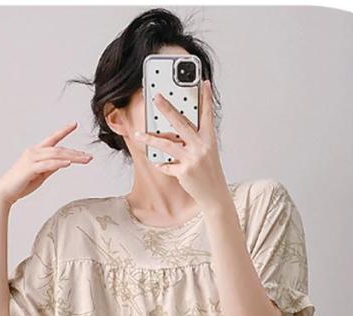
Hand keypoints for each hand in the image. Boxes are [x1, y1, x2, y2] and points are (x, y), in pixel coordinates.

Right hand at [0, 123, 92, 205]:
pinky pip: (47, 164)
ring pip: (55, 155)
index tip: (74, 124)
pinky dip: (59, 163)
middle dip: (75, 153)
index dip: (63, 131)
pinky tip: (68, 164)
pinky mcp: (30, 168)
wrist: (5, 192)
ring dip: (72, 157)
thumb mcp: (41, 175)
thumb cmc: (21, 184)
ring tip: (85, 160)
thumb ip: (51, 167)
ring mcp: (31, 159)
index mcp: (36, 152)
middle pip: (59, 149)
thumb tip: (63, 163)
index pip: (52, 139)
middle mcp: (33, 152)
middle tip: (89, 156)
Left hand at [133, 80, 228, 212]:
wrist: (214, 195)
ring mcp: (192, 159)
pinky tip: (157, 163)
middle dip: (167, 109)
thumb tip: (176, 131)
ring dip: (150, 139)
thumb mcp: (207, 153)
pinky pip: (167, 166)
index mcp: (209, 140)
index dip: (206, 98)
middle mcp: (201, 147)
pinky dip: (161, 165)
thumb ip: (195, 140)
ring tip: (138, 134)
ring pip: (167, 145)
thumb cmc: (210, 172)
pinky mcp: (184, 172)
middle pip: (181, 124)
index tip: (203, 83)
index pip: (207, 115)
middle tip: (156, 97)